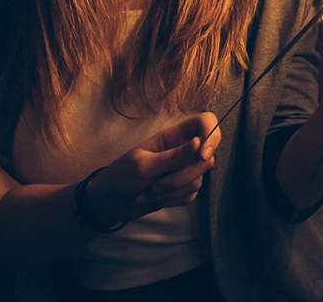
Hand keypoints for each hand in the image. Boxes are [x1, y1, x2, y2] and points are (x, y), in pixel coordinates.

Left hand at [88, 112, 219, 223]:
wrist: (111, 202)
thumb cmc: (122, 176)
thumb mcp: (143, 165)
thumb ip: (172, 157)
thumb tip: (199, 143)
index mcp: (174, 136)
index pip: (205, 122)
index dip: (211, 134)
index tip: (202, 156)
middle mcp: (184, 150)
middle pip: (206, 158)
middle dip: (183, 176)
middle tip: (156, 184)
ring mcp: (184, 169)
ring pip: (198, 180)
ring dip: (172, 191)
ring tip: (149, 191)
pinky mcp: (183, 188)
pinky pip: (191, 195)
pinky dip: (171, 200)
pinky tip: (152, 198)